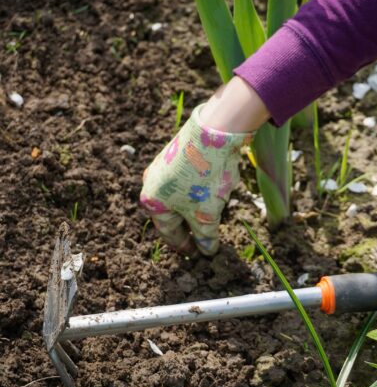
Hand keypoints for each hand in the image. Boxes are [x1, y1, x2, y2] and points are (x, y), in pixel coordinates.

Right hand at [140, 104, 252, 255]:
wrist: (213, 132)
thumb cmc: (205, 179)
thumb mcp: (206, 215)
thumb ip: (205, 237)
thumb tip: (207, 251)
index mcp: (152, 203)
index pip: (169, 233)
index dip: (185, 246)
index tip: (197, 254)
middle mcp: (151, 184)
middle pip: (172, 215)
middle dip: (189, 227)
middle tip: (203, 238)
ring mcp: (162, 167)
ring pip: (178, 198)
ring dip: (193, 209)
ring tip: (210, 215)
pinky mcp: (175, 155)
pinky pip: (183, 182)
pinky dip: (196, 192)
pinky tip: (210, 192)